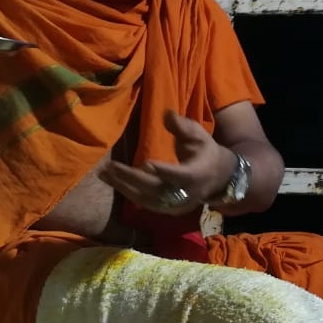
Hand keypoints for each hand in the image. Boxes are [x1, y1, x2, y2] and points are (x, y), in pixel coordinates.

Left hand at [99, 110, 235, 214]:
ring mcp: (175, 204)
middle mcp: (185, 193)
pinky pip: (144, 203)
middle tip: (111, 166)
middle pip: (156, 188)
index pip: (180, 175)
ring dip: (123, 187)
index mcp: (197, 174)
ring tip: (104, 174)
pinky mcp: (166, 209)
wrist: (218, 179)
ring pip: (146, 199)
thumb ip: (182, 126)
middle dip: (132, 177)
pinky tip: (112, 182)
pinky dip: (128, 193)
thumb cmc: (205, 152)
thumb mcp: (199, 135)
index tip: (146, 163)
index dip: (164, 171)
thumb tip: (167, 113)